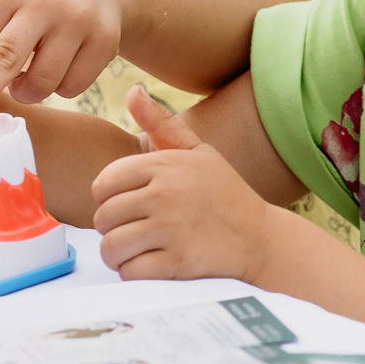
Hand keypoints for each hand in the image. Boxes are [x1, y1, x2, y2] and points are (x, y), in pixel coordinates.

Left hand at [90, 85, 279, 282]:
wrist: (261, 237)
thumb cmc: (225, 192)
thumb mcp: (198, 151)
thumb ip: (161, 123)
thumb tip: (132, 90)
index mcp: (164, 166)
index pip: (103, 183)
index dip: (107, 198)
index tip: (125, 204)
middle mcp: (164, 195)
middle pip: (103, 218)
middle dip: (112, 228)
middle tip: (132, 230)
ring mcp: (170, 230)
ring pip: (111, 247)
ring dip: (118, 254)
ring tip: (134, 249)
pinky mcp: (177, 263)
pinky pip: (130, 272)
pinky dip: (133, 273)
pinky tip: (148, 265)